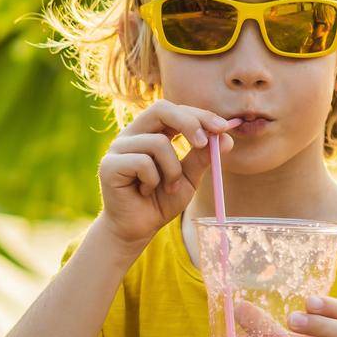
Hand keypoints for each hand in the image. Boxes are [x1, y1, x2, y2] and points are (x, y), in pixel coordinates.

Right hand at [95, 99, 238, 248]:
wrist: (139, 228)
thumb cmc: (163, 199)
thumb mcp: (190, 177)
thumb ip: (203, 156)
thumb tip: (226, 138)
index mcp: (151, 131)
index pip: (175, 110)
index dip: (200, 115)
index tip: (223, 127)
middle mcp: (133, 134)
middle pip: (161, 109)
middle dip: (189, 123)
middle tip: (204, 143)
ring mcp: (118, 147)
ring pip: (158, 143)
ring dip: (173, 170)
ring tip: (169, 187)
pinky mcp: (109, 164)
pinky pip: (143, 163)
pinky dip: (154, 181)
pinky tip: (146, 192)